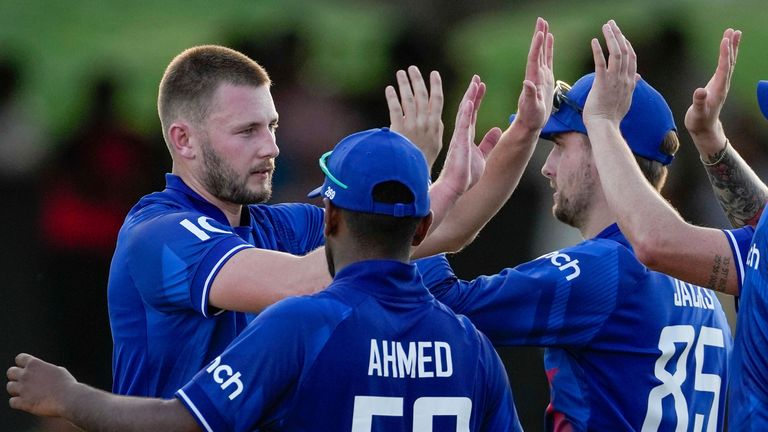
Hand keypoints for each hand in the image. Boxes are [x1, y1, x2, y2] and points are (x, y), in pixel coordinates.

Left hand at [7, 353, 76, 416]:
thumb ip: (46, 370)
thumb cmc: (67, 384)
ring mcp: (23, 389)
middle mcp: (26, 375)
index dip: (23, 364)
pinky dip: (18, 403)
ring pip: (9, 387)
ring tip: (27, 393)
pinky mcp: (22, 402)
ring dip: (16, 390)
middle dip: (16, 377)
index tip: (29, 369)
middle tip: (26, 383)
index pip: (20, 358)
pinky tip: (27, 403)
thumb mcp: (58, 371)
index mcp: (35, 364)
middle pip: (10, 372)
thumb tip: (43, 374)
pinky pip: (12, 402)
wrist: (68, 398)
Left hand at [387, 66, 443, 169]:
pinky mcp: (398, 129)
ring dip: (404, 84)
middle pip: (421, 95)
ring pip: (408, 99)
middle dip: (417, 80)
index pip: (437, 100)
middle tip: (412, 68)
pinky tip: (389, 89)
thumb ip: (436, 127)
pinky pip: (395, 109)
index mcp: (435, 124)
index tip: (434, 74)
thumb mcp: (437, 142)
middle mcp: (424, 122)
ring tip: (400, 73)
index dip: (436, 85)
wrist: (414, 171)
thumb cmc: (424, 157)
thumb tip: (436, 116)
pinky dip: (392, 97)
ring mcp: (411, 125)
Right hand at [437, 77, 500, 195]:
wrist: (455, 187)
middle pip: (467, 108)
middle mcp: (462, 133)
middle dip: (472, 92)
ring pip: (464, 113)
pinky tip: (469, 101)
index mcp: (467, 136)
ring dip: (470, 97)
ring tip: (474, 83)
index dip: (476, 98)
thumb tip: (497, 131)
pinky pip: (463, 125)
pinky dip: (466, 113)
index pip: (472, 113)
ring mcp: (460, 137)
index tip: (480, 85)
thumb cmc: (465, 175)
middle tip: (476, 77)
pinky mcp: (459, 143)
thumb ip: (488, 142)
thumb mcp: (482, 155)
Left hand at [512, 17, 554, 132]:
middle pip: (537, 51)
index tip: (540, 33)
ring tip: (544, 24)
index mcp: (533, 79)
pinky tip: (549, 39)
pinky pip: (547, 59)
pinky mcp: (545, 78)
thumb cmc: (531, 118)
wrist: (531, 123)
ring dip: (543, 38)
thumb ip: (530, 96)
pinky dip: (548, 48)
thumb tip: (527, 83)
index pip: (534, 59)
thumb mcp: (531, 108)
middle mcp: (535, 74)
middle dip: (539, 35)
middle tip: (540, 20)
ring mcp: (540, 75)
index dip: (537, 46)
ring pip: (542, 52)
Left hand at [583, 20, 636, 127]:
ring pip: (616, 53)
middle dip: (619, 35)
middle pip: (625, 51)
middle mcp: (625, 79)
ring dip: (611, 37)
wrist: (605, 128)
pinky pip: (601, 63)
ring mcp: (614, 81)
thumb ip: (632, 86)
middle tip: (611, 24)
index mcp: (630, 82)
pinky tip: (594, 41)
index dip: (627, 44)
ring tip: (605, 26)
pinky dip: (598, 50)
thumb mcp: (626, 100)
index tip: (621, 35)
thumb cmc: (611, 116)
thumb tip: (638, 77)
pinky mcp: (602, 83)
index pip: (631, 58)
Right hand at [684, 28, 740, 147]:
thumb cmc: (699, 121)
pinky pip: (724, 65)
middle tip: (733, 30)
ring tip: (733, 33)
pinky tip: (726, 48)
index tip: (725, 40)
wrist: (704, 128)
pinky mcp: (718, 84)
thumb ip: (699, 102)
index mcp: (718, 89)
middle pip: (730, 62)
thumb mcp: (697, 113)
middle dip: (731, 46)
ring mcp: (721, 84)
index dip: (724, 54)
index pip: (723, 68)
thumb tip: (700, 91)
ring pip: (729, 62)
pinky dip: (726, 55)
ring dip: (731, 47)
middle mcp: (723, 84)